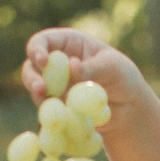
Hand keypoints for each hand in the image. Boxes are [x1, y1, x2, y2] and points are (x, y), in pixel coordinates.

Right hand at [20, 28, 150, 127]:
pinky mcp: (57, 107)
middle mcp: (56, 64)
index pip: (43, 41)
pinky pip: (48, 110)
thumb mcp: (112, 67)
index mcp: (67, 43)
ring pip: (36, 90)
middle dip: (32, 78)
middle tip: (41, 89)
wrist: (128, 107)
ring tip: (53, 105)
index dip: (37, 49)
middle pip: (31, 67)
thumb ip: (92, 67)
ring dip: (39, 98)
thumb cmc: (122, 76)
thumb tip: (72, 66)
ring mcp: (54, 86)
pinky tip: (63, 119)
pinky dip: (52, 113)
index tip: (43, 61)